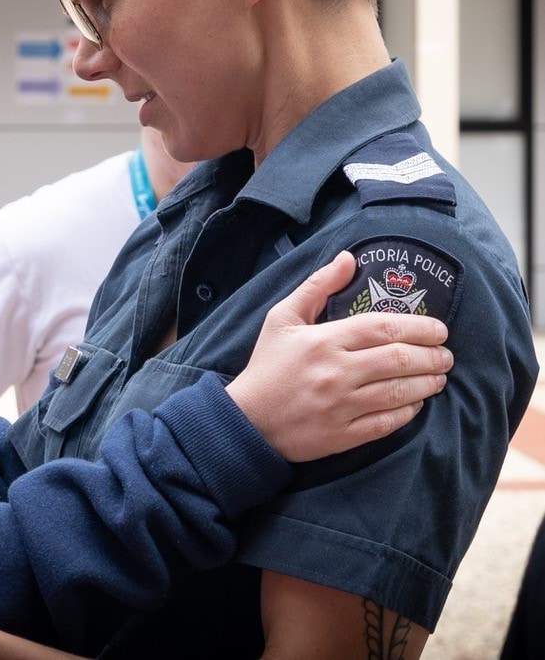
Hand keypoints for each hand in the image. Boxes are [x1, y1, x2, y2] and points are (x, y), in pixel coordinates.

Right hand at [227, 251, 450, 462]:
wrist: (247, 420)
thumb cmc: (267, 365)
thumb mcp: (282, 318)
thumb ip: (317, 286)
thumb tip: (348, 258)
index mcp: (323, 341)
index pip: (384, 328)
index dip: (419, 327)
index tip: (439, 329)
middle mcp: (335, 373)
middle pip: (399, 359)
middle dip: (433, 356)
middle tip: (446, 354)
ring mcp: (341, 406)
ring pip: (399, 392)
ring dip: (428, 383)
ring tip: (439, 376)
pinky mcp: (343, 435)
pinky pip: (388, 423)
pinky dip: (409, 411)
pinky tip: (417, 402)